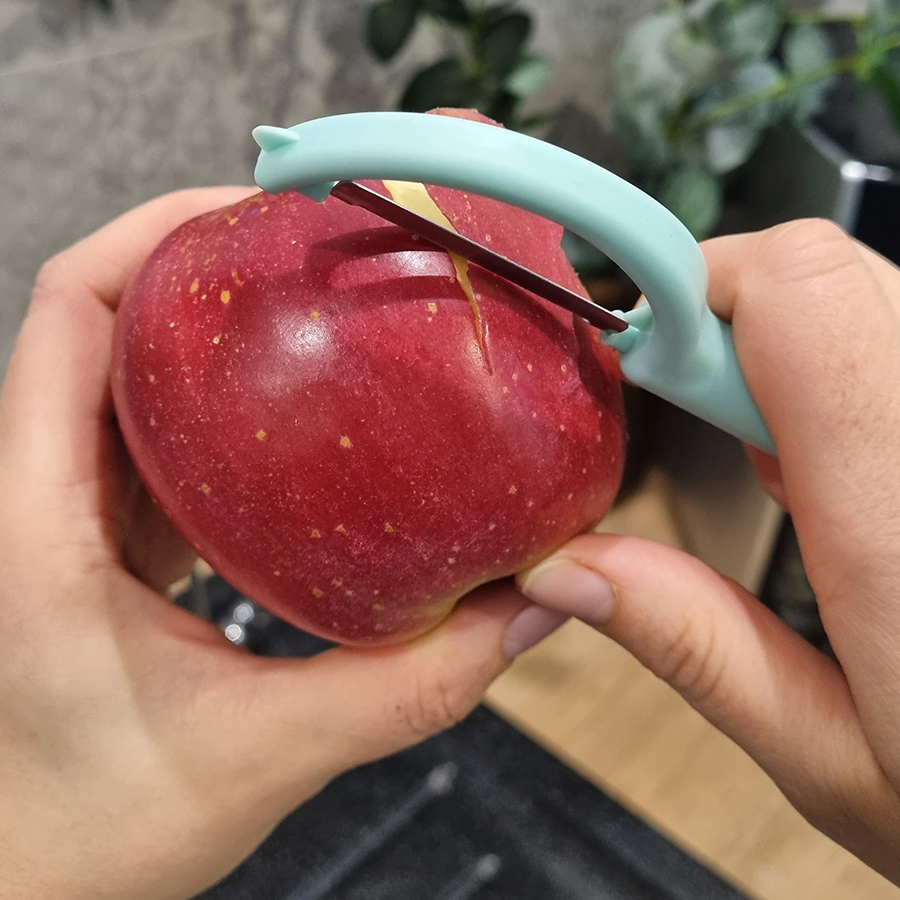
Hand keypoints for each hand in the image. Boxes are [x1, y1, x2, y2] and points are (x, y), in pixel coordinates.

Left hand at [0, 189, 563, 899]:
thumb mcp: (264, 755)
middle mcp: (37, 494)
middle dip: (203, 263)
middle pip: (103, 316)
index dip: (155, 232)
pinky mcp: (103, 539)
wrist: (23, 882)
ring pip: (126, 372)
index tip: (255, 209)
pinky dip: (219, 403)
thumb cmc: (90, 832)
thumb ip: (407, 686)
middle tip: (311, 246)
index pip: (69, 308)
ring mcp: (65, 512)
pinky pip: (155, 436)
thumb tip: (523, 613)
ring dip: (210, 329)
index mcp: (37, 518)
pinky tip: (295, 420)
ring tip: (312, 308)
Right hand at [516, 219, 899, 881]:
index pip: (791, 291)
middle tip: (688, 412)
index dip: (689, 287)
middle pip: (823, 272)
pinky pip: (897, 343)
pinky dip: (840, 377)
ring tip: (772, 464)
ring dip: (782, 351)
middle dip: (723, 319)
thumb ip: (696, 644)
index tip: (631, 349)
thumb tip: (570, 569)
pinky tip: (832, 470)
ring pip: (862, 297)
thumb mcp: (837, 763)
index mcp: (898, 517)